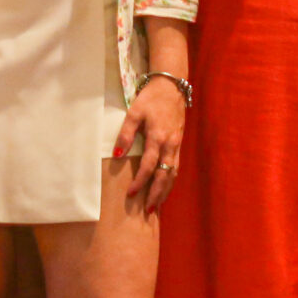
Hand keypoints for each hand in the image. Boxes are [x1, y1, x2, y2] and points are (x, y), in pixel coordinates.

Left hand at [114, 75, 185, 210]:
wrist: (171, 87)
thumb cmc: (150, 99)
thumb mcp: (134, 112)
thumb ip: (126, 134)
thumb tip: (118, 155)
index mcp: (157, 137)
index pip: (148, 166)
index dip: (140, 181)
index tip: (131, 193)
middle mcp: (169, 145)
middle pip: (164, 175)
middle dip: (156, 193)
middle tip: (148, 210)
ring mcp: (176, 145)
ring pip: (173, 173)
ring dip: (165, 190)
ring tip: (157, 205)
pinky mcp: (179, 144)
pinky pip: (176, 167)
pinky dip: (170, 180)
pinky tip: (165, 188)